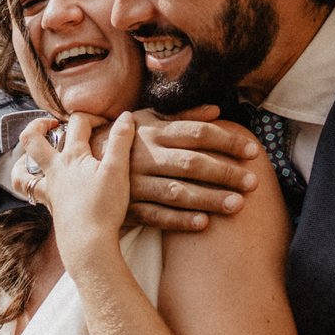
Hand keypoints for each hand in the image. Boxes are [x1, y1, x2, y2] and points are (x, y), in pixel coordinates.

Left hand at [22, 112, 135, 260]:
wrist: (88, 244)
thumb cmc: (103, 206)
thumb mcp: (117, 170)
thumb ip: (120, 141)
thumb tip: (125, 115)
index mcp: (72, 158)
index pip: (77, 123)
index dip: (92, 116)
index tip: (107, 123)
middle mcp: (55, 172)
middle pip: (32, 142)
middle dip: (38, 126)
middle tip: (52, 124)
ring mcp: (50, 191)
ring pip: (22, 173)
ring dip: (23, 161)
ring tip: (32, 157)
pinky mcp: (52, 209)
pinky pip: (33, 194)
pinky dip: (32, 186)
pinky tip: (43, 187)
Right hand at [129, 108, 259, 232]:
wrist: (81, 165)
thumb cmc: (125, 140)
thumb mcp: (148, 120)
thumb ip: (183, 116)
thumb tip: (217, 110)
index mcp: (154, 132)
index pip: (197, 133)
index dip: (227, 141)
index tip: (252, 151)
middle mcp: (145, 156)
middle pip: (191, 163)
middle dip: (224, 172)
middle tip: (253, 182)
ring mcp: (135, 183)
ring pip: (176, 192)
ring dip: (208, 199)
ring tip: (237, 205)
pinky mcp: (128, 207)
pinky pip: (156, 216)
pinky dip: (180, 221)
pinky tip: (204, 224)